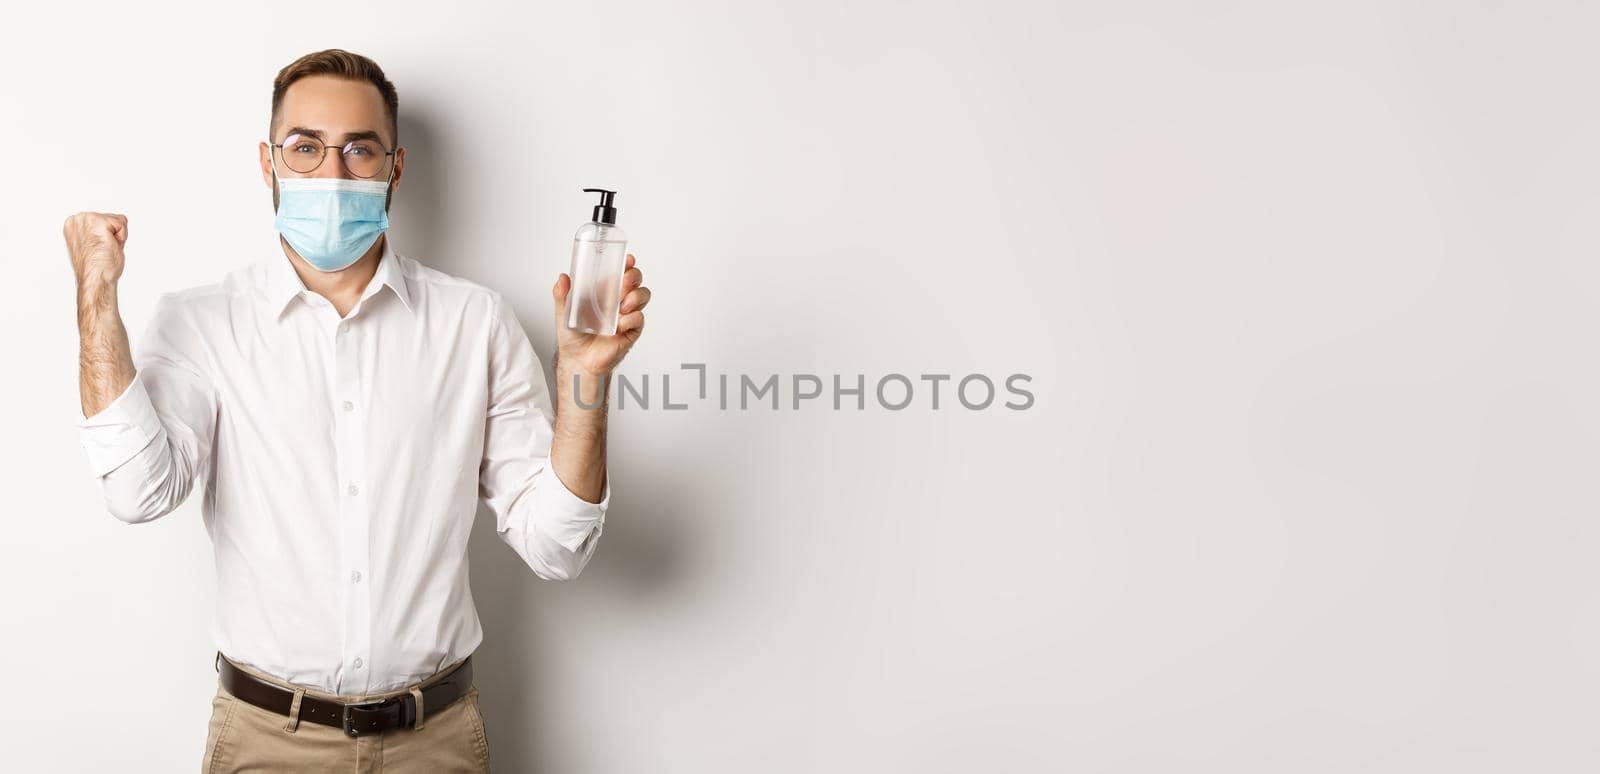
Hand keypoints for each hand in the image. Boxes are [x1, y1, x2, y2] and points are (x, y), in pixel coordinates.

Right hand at [64, 212, 129, 288]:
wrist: (95, 280)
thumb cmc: (96, 268)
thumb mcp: (92, 244)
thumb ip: (95, 231)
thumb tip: (113, 223)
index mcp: (73, 223)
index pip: (102, 220)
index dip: (106, 236)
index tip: (97, 249)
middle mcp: (77, 218)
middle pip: (111, 218)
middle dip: (113, 235)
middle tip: (103, 251)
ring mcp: (86, 219)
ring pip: (118, 220)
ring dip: (117, 237)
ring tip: (105, 250)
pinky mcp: (98, 222)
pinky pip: (122, 223)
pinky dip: (122, 237)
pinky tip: (110, 247)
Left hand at [553, 253, 651, 376]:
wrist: (578, 360)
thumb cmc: (573, 336)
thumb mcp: (564, 312)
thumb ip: (562, 295)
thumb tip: (562, 277)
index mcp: (604, 291)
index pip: (620, 272)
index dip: (627, 264)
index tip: (628, 259)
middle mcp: (618, 300)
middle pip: (636, 280)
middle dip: (634, 276)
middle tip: (624, 281)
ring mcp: (627, 314)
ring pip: (643, 295)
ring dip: (636, 296)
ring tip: (621, 306)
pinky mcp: (632, 330)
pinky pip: (639, 318)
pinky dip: (631, 319)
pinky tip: (619, 326)